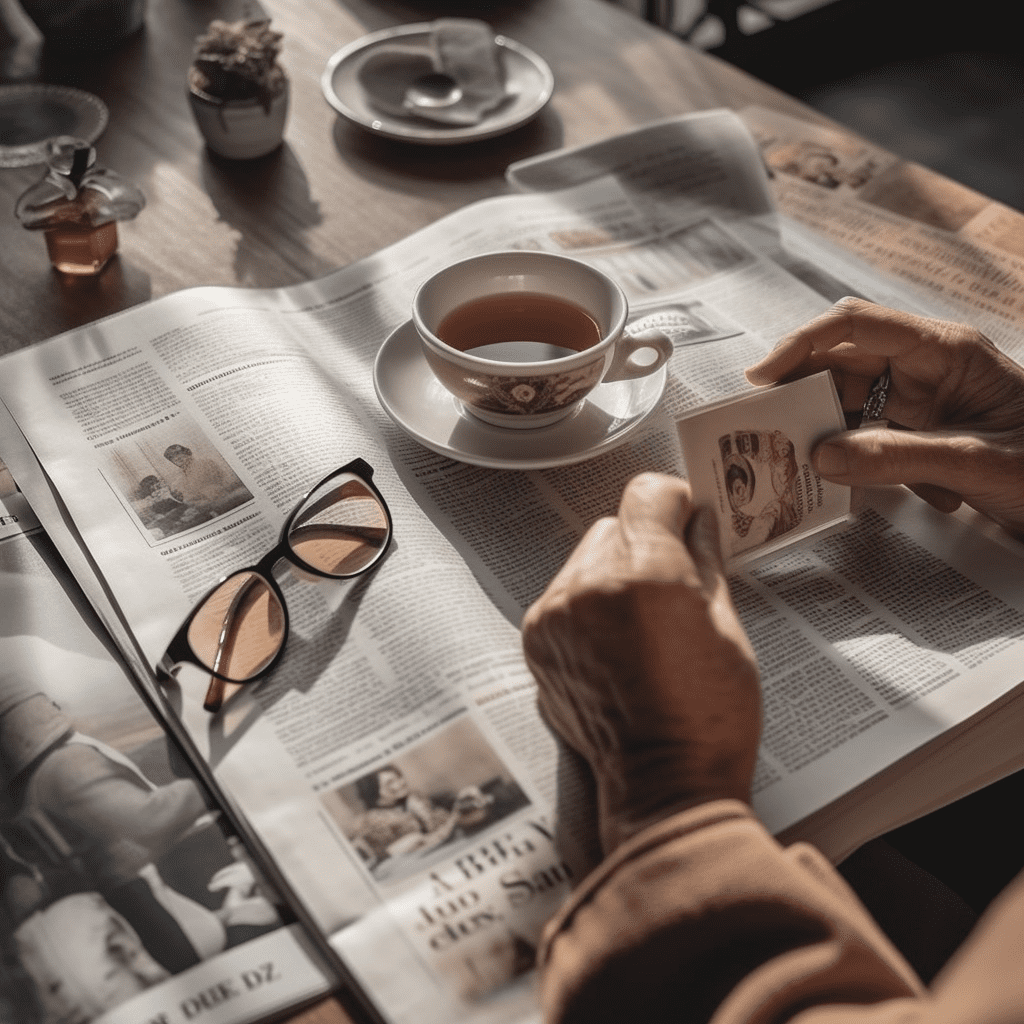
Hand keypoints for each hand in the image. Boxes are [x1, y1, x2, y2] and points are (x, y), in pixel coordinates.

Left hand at [521, 473, 760, 853]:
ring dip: (613, 573)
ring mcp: (556, 615)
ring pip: (585, 556)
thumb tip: (699, 521)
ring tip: (644, 624)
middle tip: (673, 585)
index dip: (674, 503)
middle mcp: (589, 587)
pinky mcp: (538, 639)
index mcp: (646, 577)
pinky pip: (564, 594)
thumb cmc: (706, 719)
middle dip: (645, 542)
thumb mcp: (727, 628)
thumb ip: (706, 560)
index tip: (686, 520)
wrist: (661, 786)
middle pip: (615, 524)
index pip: (648, 493)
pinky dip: (588, 604)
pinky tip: (617, 643)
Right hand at [746, 297, 1023, 536]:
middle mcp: (927, 366)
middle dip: (800, 387)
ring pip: (847, 398)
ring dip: (819, 424)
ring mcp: (921, 398)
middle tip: (762, 423)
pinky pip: (864, 431)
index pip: (857, 326)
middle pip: (843, 360)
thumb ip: (898, 458)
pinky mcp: (917, 430)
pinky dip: (845, 452)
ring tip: (790, 454)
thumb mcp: (978, 463)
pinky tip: (836, 477)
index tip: (763, 378)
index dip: (803, 344)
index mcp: (946, 351)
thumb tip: (822, 455)